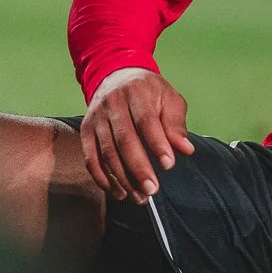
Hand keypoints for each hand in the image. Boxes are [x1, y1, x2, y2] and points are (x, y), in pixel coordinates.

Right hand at [81, 73, 194, 203]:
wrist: (116, 76)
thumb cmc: (149, 92)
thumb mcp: (168, 99)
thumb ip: (176, 124)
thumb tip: (186, 149)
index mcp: (137, 91)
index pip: (146, 120)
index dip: (157, 144)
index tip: (168, 165)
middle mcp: (112, 103)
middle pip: (124, 139)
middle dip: (138, 168)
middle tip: (152, 190)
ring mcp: (96, 117)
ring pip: (107, 152)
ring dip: (122, 179)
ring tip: (140, 197)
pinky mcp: (85, 130)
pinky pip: (90, 158)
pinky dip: (102, 178)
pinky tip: (118, 191)